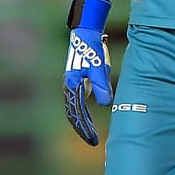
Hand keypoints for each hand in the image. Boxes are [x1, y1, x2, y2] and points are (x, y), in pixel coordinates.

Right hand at [63, 0, 112, 145]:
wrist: (85, 33)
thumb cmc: (92, 49)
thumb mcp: (99, 68)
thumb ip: (102, 85)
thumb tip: (105, 104)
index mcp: (72, 85)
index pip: (77, 113)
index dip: (85, 127)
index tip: (92, 139)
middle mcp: (69, 86)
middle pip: (73, 113)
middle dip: (82, 128)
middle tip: (92, 141)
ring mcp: (72, 83)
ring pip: (74, 108)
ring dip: (81, 120)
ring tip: (90, 133)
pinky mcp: (76, 80)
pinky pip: (78, 100)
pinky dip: (82, 111)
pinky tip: (88, 117)